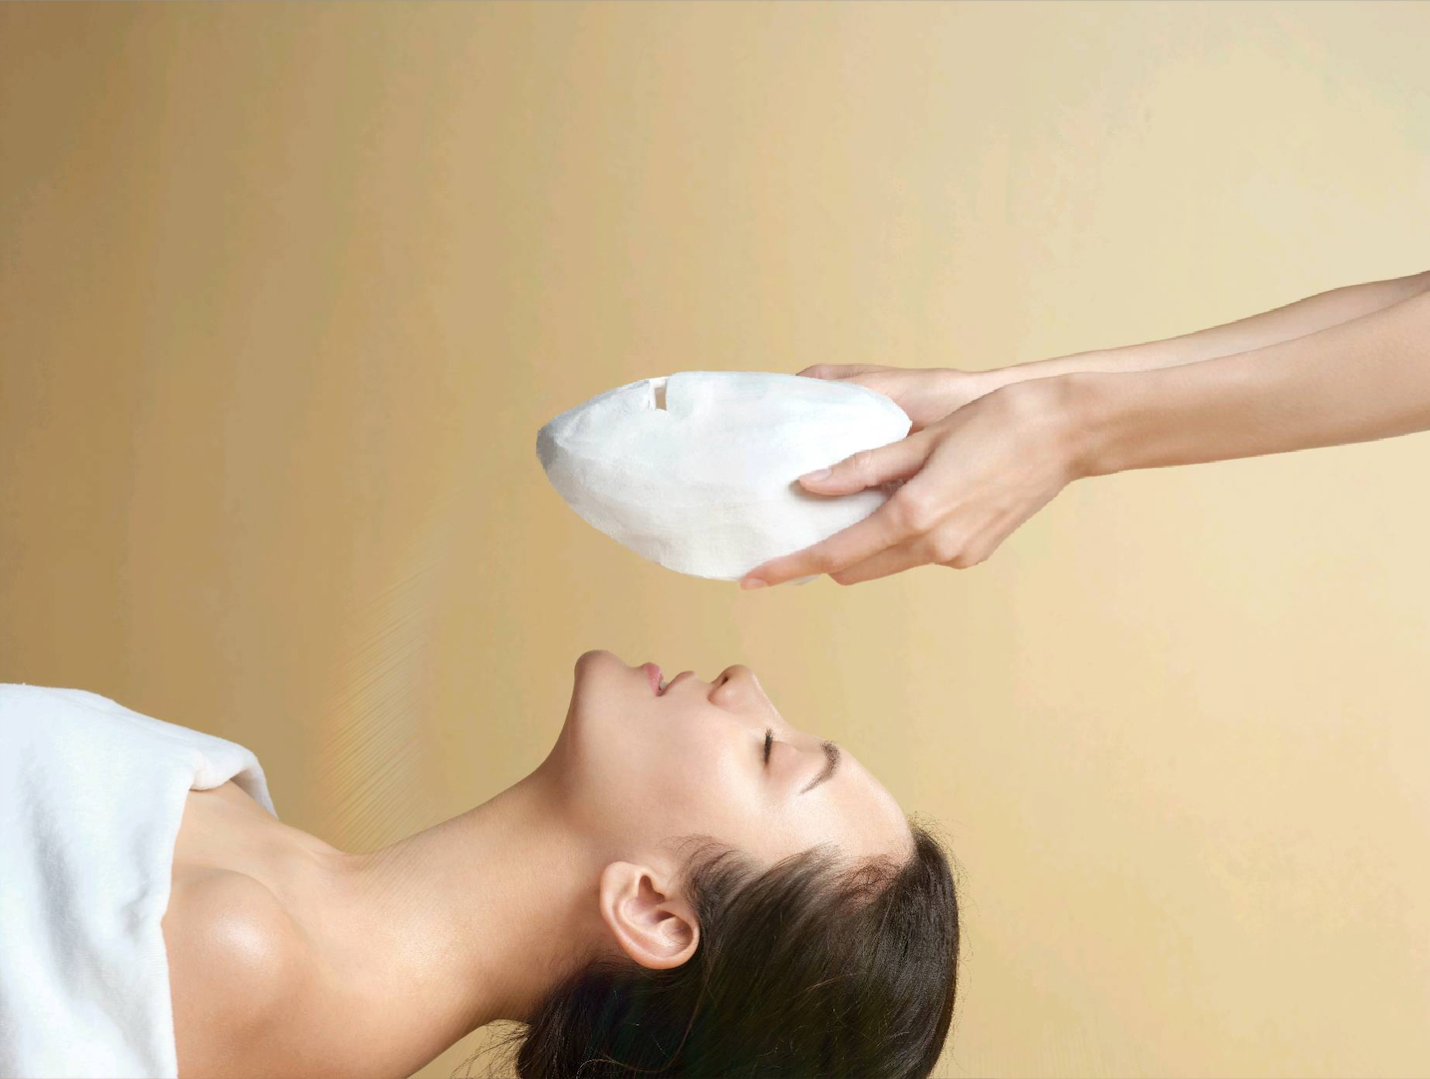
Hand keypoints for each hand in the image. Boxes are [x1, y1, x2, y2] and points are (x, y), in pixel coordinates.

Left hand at [741, 377, 1085, 586]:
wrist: (1065, 433)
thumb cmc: (995, 422)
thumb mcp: (919, 439)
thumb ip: (862, 468)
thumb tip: (808, 485)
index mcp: (915, 515)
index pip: (833, 554)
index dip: (789, 566)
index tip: (752, 578)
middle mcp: (935, 546)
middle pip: (855, 569)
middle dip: (823, 557)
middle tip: (800, 530)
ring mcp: (957, 555)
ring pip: (886, 564)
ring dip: (862, 548)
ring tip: (848, 512)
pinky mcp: (973, 553)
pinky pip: (918, 555)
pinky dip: (897, 539)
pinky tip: (901, 504)